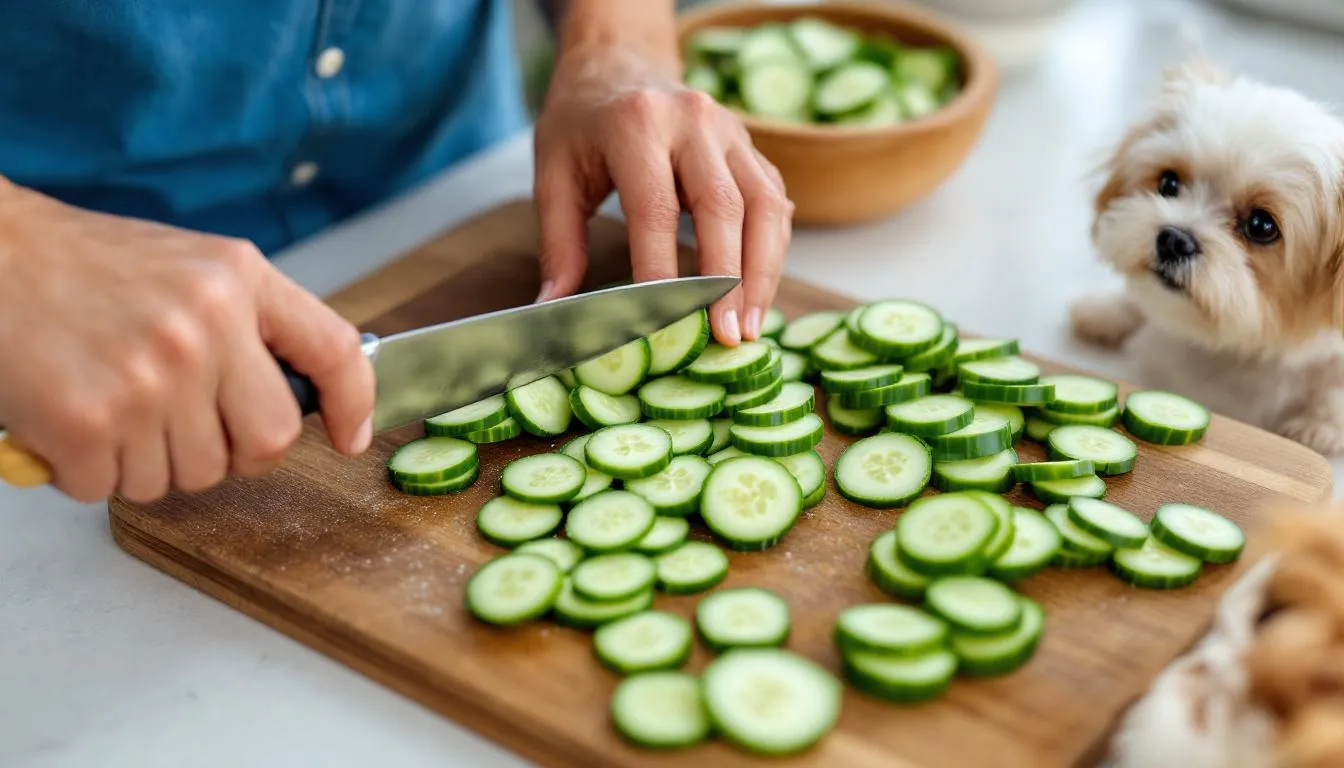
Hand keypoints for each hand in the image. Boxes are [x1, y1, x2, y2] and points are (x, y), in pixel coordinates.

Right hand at [0, 180, 374, 502]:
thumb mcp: (194, 268)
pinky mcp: (88, 420)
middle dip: (234, 452)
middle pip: (268, 441)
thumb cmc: (87, 267)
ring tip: (116, 407)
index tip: (352, 436)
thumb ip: (254, 323)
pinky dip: (90, 472)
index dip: (355, 403)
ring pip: (191, 476)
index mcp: (238, 280)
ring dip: (151, 462)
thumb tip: (309, 399)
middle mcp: (205, 327)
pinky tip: (71, 423)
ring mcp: (149, 377)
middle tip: (187, 427)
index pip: (334, 351)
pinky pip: (114, 488)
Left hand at [532, 46, 792, 344]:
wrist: (619, 62)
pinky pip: (774, 203)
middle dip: (730, 280)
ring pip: (766, 205)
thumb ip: (557, 245)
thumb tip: (552, 311)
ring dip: (764, 272)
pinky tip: (759, 294)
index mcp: (636, 124)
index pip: (656, 208)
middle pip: (725, 207)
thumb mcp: (554, 175)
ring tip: (751, 326)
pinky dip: (771, 252)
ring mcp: (731, 131)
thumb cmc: (582, 124)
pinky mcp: (752, 148)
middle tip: (728, 336)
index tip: (666, 324)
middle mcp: (693, 121)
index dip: (663, 271)